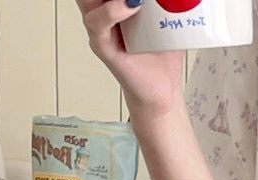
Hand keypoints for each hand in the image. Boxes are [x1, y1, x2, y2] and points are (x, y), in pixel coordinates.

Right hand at [75, 0, 185, 119]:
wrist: (163, 91)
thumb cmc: (162, 55)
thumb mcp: (168, 18)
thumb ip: (169, 1)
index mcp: (113, 3)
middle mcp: (101, 10)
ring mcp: (99, 28)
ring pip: (88, 0)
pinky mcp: (102, 47)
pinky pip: (98, 24)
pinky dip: (112, 11)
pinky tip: (131, 5)